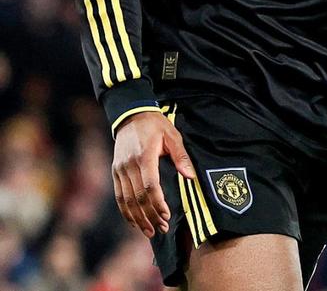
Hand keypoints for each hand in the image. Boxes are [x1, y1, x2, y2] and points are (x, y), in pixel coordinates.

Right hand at [112, 111, 194, 237]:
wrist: (130, 115)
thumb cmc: (155, 125)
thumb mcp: (172, 135)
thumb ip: (181, 156)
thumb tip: (190, 176)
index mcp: (144, 156)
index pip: (150, 186)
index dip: (157, 204)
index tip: (166, 215)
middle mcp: (129, 165)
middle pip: (138, 197)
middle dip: (150, 216)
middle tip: (162, 228)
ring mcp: (120, 170)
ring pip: (126, 201)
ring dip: (138, 218)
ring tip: (149, 231)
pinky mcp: (115, 172)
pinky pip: (119, 196)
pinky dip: (125, 211)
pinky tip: (134, 222)